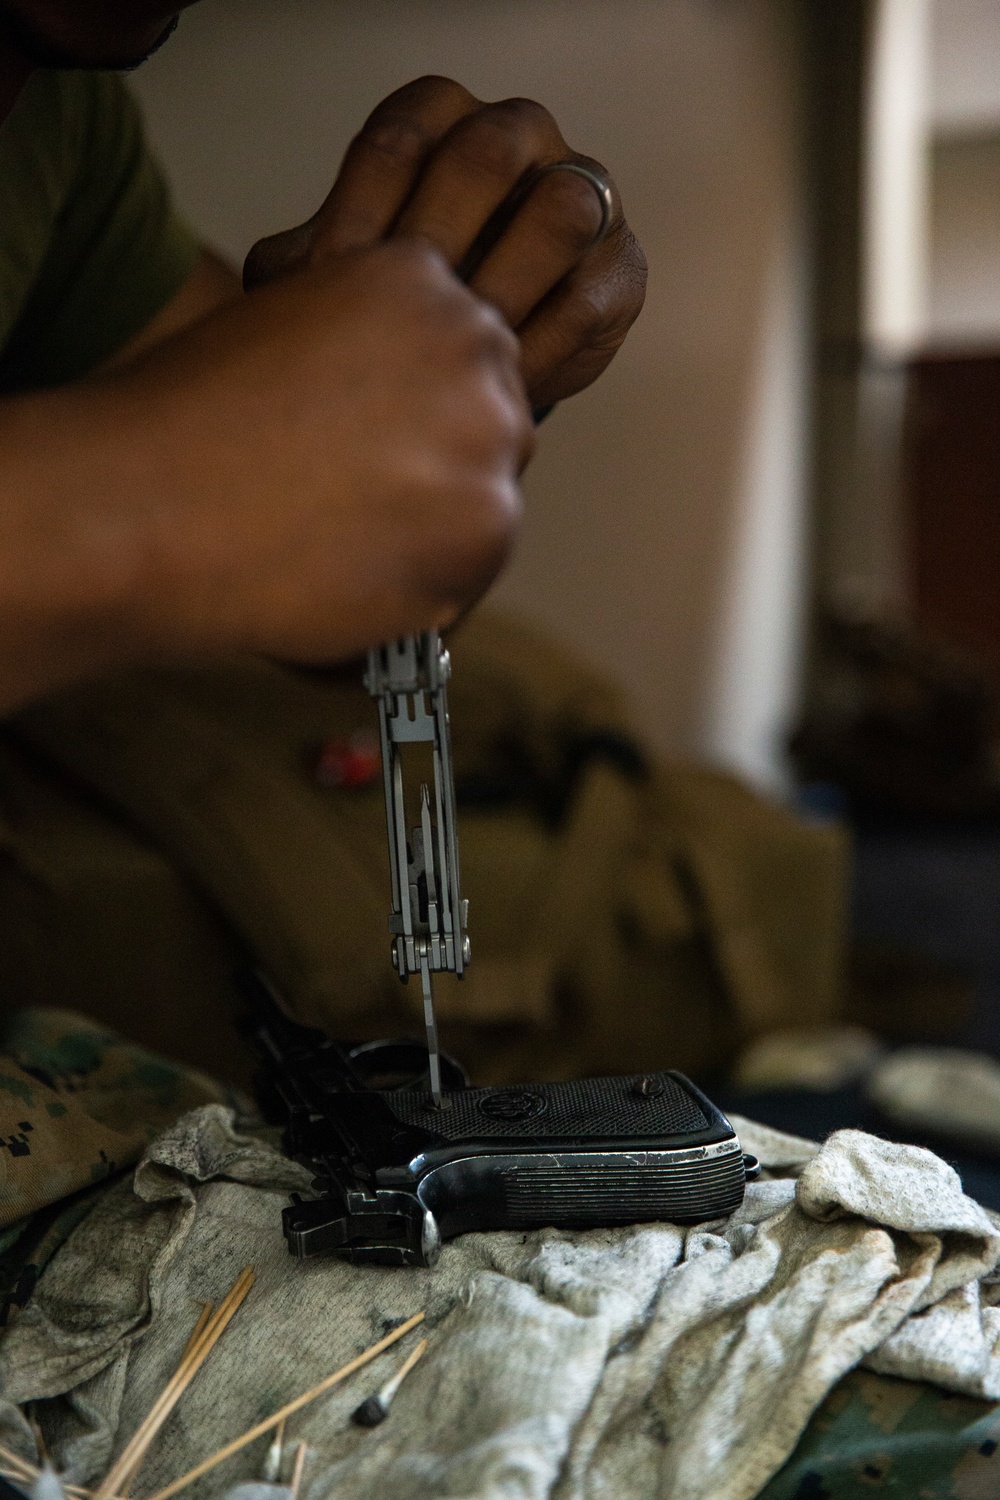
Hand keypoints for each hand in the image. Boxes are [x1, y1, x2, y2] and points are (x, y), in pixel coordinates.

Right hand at [0, 241, 531, 707]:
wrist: (145, 506)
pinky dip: (414, 601)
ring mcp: (489, 438)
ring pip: (485, 510)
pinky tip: (341, 589)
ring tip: (331, 552)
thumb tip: (394, 422)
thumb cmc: (181, 427)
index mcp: (421, 279)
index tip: (363, 454)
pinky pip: (466, 581)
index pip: (460, 360)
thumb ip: (361, 356)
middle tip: (353, 510)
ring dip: (426, 541)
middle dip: (437, 474)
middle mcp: (474, 346)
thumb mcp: (282, 332)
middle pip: (492, 430)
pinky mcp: (489, 528)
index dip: (413, 417)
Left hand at [244, 77, 646, 408]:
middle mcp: (517, 136)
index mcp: (439, 121)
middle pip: (486, 155)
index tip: (335, 286)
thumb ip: (309, 265)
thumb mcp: (344, 273)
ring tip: (456, 355)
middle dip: (439, 240)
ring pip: (558, 213)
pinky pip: (587, 299)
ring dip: (502, 289)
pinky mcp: (619, 268)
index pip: (400, 138)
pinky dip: (539, 349)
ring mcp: (581, 194)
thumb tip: (282, 289)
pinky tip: (498, 389)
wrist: (475, 355)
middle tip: (403, 316)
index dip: (361, 213)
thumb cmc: (401, 299)